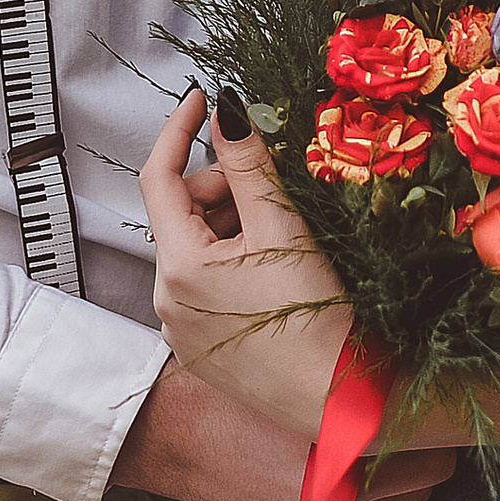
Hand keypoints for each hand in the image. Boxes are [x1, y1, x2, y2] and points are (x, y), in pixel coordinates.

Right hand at [110, 364, 452, 500]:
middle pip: (419, 488)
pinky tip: (345, 484)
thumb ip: (369, 395)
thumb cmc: (236, 398)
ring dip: (394, 488)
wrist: (176, 433)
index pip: (429, 456)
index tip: (431, 413)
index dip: (432, 428)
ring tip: (373, 453)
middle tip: (406, 427)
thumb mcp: (310, 381)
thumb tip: (424, 391)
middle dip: (418, 457)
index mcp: (339, 464)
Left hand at [141, 86, 353, 441]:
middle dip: (223, 189)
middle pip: (183, 216)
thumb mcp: (282, 226)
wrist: (340, 400)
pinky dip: (234, 264)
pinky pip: (207, 288)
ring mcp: (183, 331)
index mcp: (177, 268)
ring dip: (233, 227)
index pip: (159, 177)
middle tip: (272, 185)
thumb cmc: (316, 317)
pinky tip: (276, 270)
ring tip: (284, 233)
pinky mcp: (204, 351)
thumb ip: (247, 162)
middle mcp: (166, 303)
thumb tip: (225, 110)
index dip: (179, 130)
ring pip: (197, 251)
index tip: (200, 100)